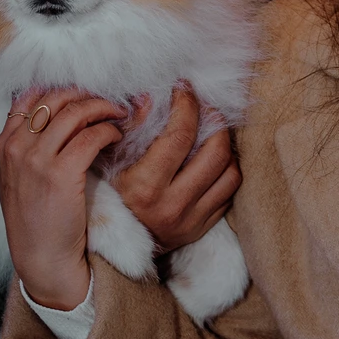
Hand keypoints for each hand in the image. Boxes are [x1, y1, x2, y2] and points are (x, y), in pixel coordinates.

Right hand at [0, 87, 127, 310]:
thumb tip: (58, 116)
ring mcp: (36, 160)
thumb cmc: (37, 219)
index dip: (61, 88)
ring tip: (119, 115)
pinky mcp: (61, 174)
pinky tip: (117, 136)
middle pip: (55, 98)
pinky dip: (109, 130)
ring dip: (103, 108)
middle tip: (109, 100)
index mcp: (5, 145)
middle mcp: (17, 148)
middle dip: (87, 94)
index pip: (29, 96)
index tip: (84, 92)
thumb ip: (29, 146)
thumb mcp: (19, 178)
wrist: (41, 258)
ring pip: (75, 112)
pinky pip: (92, 135)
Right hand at [113, 84, 240, 253]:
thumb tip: (151, 97)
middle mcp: (173, 206)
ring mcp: (191, 220)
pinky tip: (212, 159)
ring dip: (225, 146)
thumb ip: (131, 129)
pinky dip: (226, 171)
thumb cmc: (108, 198)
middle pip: (215, 151)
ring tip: (211, 130)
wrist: (113, 250)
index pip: (180, 135)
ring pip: (230, 172)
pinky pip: (229, 193)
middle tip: (204, 107)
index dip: (186, 105)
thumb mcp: (110, 163)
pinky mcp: (202, 229)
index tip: (184, 89)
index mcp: (146, 188)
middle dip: (214, 120)